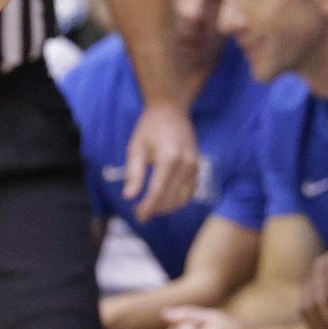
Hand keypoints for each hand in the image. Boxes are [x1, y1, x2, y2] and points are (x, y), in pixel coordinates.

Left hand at [123, 100, 198, 221]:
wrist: (171, 110)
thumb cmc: (150, 128)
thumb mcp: (136, 148)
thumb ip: (133, 173)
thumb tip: (129, 197)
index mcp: (169, 158)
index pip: (158, 192)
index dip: (148, 208)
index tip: (139, 217)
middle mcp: (186, 164)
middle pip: (171, 198)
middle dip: (156, 209)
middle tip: (141, 214)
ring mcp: (195, 165)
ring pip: (183, 198)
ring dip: (167, 207)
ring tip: (151, 208)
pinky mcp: (198, 166)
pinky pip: (190, 191)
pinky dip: (178, 200)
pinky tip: (165, 201)